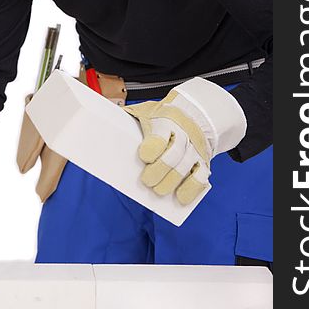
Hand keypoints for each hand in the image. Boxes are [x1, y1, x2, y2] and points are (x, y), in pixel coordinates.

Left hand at [125, 77, 246, 204]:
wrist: (194, 113)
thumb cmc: (161, 117)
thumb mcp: (146, 111)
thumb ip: (130, 118)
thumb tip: (103, 125)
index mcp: (165, 121)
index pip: (160, 136)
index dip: (152, 148)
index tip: (144, 157)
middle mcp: (183, 134)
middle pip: (173, 156)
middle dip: (158, 172)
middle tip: (147, 181)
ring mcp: (195, 148)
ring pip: (185, 169)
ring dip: (170, 184)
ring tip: (158, 191)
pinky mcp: (204, 161)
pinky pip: (201, 178)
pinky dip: (191, 190)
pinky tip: (180, 198)